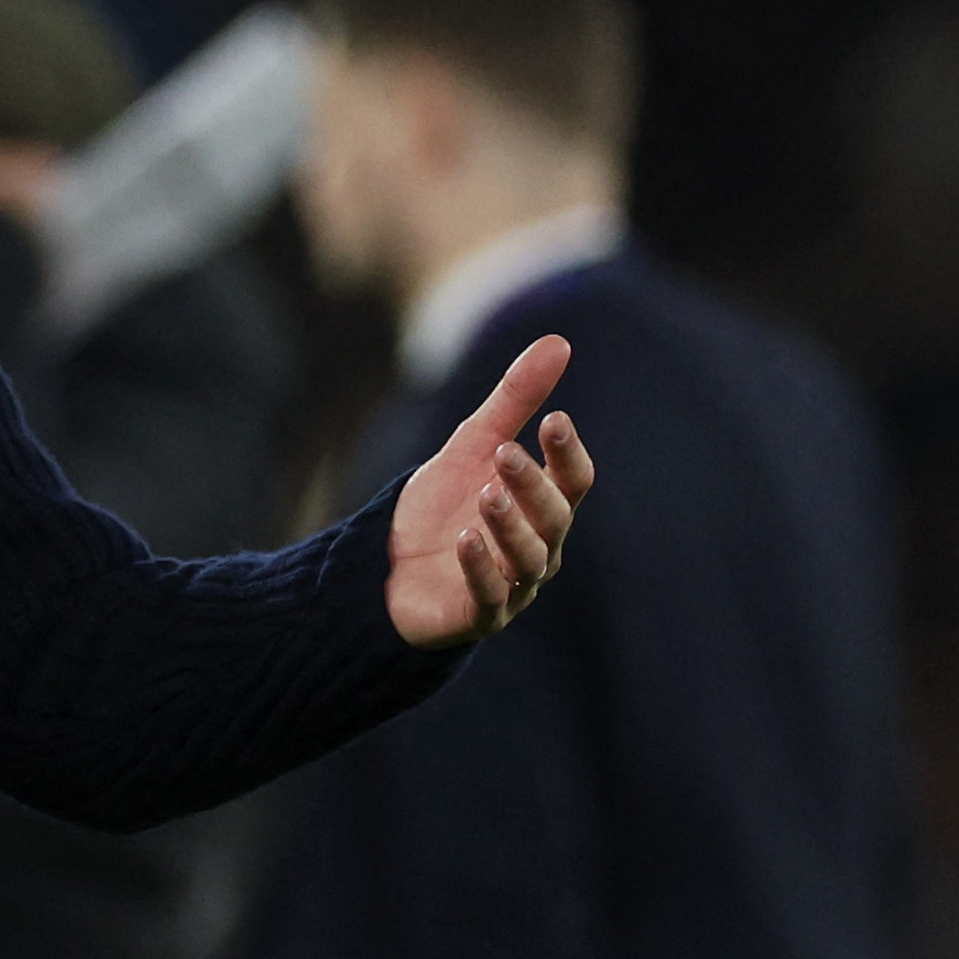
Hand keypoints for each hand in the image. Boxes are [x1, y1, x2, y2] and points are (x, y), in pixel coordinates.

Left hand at [385, 334, 594, 647]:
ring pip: (527, 558)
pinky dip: (479, 569)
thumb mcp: (472, 445)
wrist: (385, 566)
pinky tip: (463, 541)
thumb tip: (559, 342)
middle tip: (505, 453)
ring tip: (487, 494)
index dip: (567, 453)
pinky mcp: (477, 616)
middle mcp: (539, 547)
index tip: (554, 420)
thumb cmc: (441, 507)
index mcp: (543, 506)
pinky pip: (489, 596)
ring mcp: (513, 585)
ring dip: (509, 526)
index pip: (573, 481)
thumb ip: (515, 400)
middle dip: (532, 485)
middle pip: (553, 518)